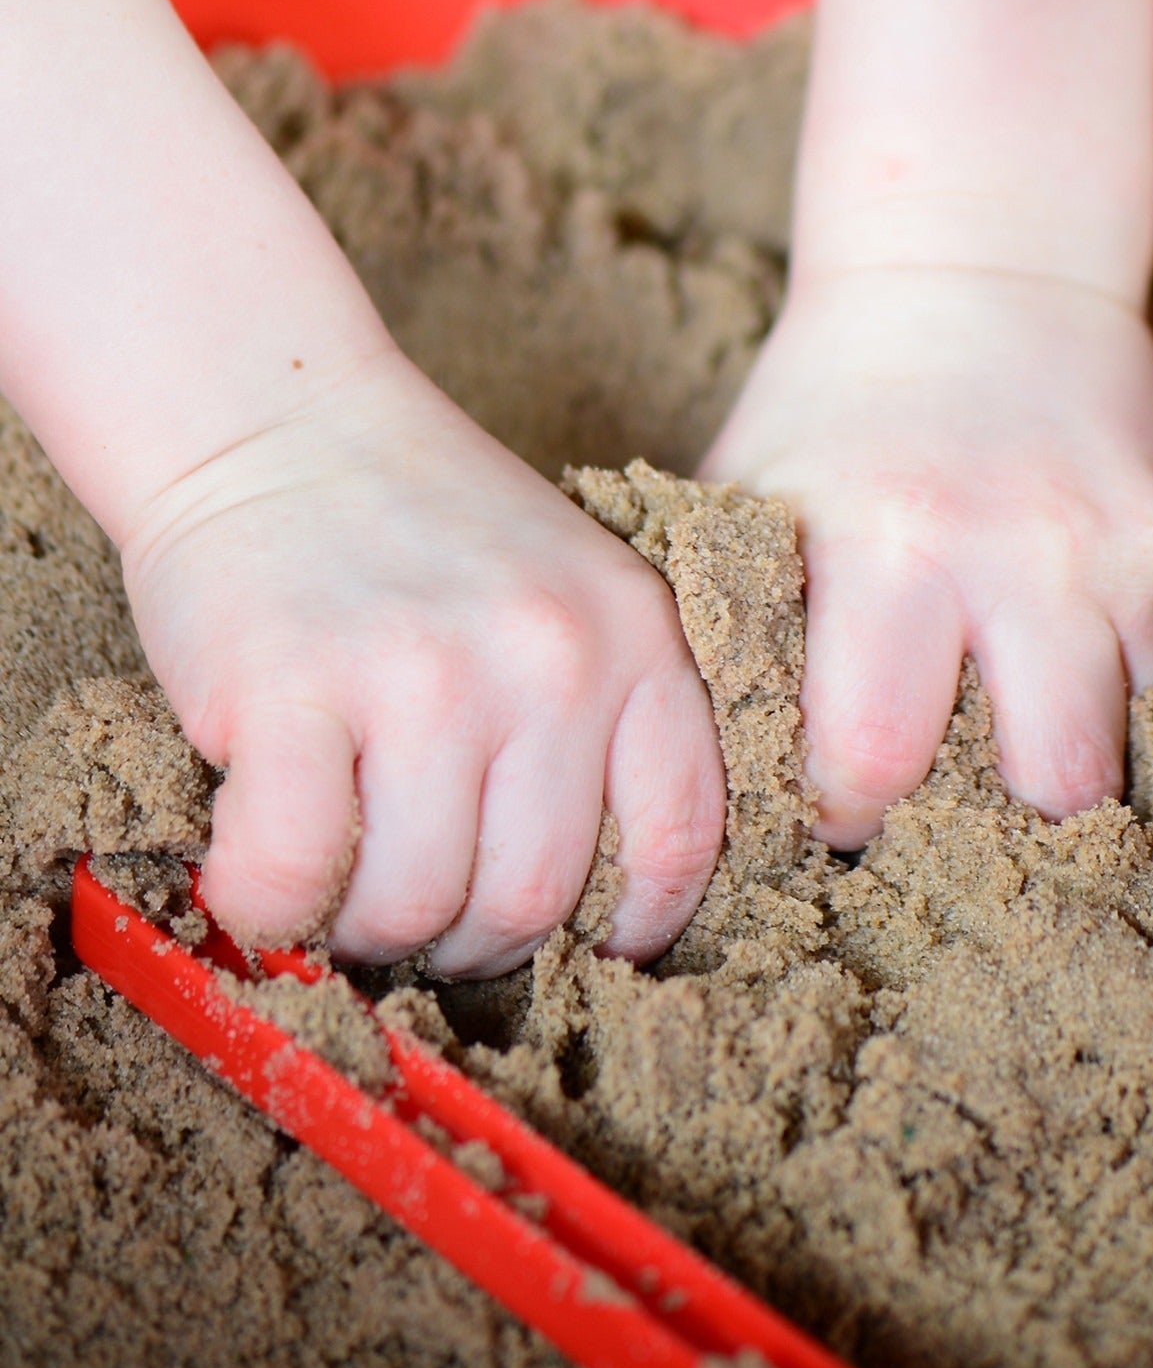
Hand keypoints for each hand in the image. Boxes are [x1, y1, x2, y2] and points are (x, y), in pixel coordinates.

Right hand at [119, 350, 724, 974]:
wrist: (278, 419)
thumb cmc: (425, 528)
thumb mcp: (570, 593)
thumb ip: (600, 719)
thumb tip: (587, 912)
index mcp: (637, 637)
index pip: (680, 840)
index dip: (627, 928)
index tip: (574, 948)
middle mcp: (555, 656)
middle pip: (537, 900)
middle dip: (472, 943)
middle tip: (418, 911)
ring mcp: (432, 671)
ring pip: (419, 904)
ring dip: (366, 928)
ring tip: (338, 877)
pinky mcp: (300, 684)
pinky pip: (295, 873)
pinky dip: (267, 906)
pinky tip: (258, 873)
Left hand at [701, 266, 1152, 847]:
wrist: (978, 274)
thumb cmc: (837, 405)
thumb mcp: (754, 491)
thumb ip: (727, 625)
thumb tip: (705, 779)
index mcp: (883, 539)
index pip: (874, 757)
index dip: (849, 805)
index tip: (836, 794)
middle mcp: (1016, 547)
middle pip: (1046, 785)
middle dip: (989, 818)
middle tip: (939, 793)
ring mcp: (1117, 546)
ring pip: (1128, 745)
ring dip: (1060, 764)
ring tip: (1003, 733)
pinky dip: (1120, 695)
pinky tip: (1067, 662)